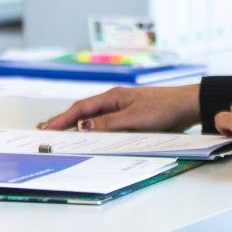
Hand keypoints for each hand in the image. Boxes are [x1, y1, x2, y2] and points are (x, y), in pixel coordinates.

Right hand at [39, 84, 200, 131]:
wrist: (186, 106)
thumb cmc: (163, 109)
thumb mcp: (134, 119)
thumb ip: (108, 124)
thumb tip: (82, 127)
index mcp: (113, 97)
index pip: (81, 109)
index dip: (63, 118)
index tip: (46, 128)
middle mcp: (114, 100)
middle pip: (84, 111)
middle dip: (64, 120)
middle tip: (44, 129)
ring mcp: (122, 107)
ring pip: (94, 117)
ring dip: (77, 125)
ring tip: (60, 132)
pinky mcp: (130, 116)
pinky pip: (105, 123)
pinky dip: (93, 128)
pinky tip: (88, 135)